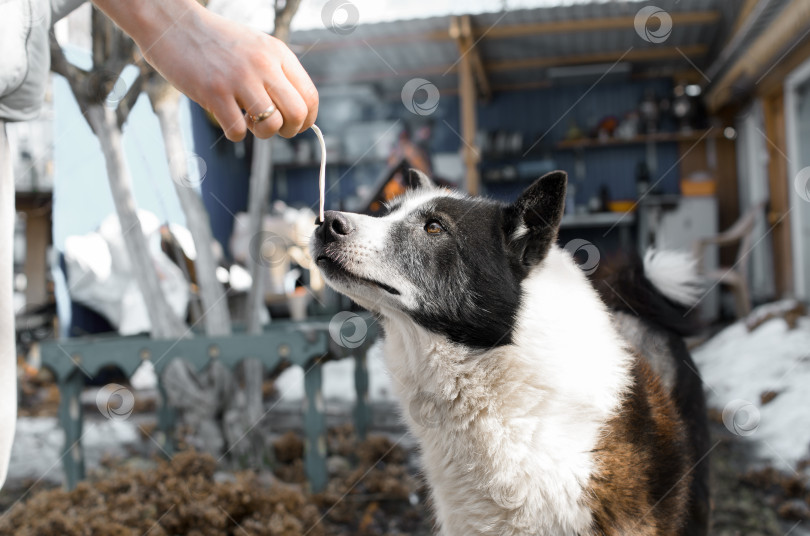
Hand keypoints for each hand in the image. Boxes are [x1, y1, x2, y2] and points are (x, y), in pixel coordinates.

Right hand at [93, 0, 317, 141]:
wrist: (172, 23)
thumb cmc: (215, 41)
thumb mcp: (256, 47)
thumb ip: (277, 72)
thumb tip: (296, 112)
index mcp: (277, 52)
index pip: (309, 96)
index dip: (307, 119)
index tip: (296, 125)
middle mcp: (263, 64)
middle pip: (296, 114)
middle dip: (290, 130)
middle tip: (274, 128)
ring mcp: (239, 78)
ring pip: (271, 125)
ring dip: (262, 133)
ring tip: (248, 121)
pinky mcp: (214, 92)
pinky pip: (238, 131)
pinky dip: (235, 133)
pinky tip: (227, 118)